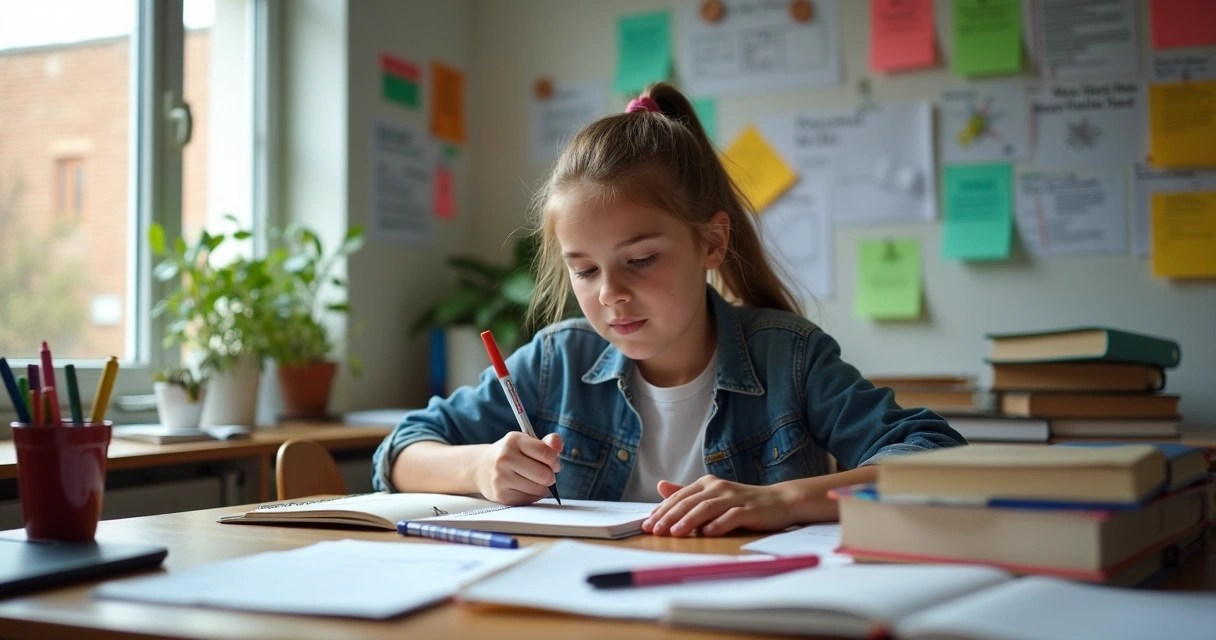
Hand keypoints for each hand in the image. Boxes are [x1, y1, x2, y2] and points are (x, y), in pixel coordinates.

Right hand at [474, 431, 562, 504]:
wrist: (481, 468)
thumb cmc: (511, 454)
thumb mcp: (526, 442)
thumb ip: (547, 444)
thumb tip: (558, 446)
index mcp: (513, 440)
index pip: (546, 453)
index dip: (555, 461)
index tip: (554, 463)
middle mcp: (504, 458)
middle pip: (544, 474)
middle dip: (550, 476)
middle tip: (544, 473)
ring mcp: (501, 478)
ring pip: (539, 489)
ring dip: (542, 487)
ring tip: (533, 480)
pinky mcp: (501, 495)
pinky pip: (530, 499)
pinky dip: (533, 495)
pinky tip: (524, 488)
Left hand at [642, 475, 799, 536]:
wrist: (779, 501)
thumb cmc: (743, 502)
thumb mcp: (713, 496)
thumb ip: (687, 493)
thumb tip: (660, 487)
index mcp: (707, 484)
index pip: (679, 497)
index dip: (661, 510)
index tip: (646, 524)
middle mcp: (719, 487)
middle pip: (689, 502)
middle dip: (669, 517)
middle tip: (654, 530)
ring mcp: (734, 498)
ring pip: (706, 508)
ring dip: (688, 521)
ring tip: (674, 533)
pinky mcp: (750, 509)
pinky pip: (732, 517)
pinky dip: (718, 524)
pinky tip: (707, 533)